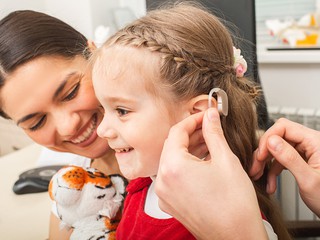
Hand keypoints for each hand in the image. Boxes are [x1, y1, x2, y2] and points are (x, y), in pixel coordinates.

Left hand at [155, 108, 267, 239]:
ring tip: (208, 143)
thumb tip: (210, 116)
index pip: (177, 131)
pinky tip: (202, 162)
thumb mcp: (226, 160)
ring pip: (172, 161)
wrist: (237, 238)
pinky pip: (173, 176)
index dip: (193, 120)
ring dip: (188, 149)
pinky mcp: (170, 203)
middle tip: (209, 128)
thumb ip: (214, 133)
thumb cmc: (234, 205)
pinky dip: (185, 165)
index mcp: (173, 167)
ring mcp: (165, 194)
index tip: (205, 116)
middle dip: (191, 134)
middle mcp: (163, 181)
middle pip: (172, 146)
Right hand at [251, 118, 319, 216]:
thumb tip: (271, 141)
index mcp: (315, 141)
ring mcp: (305, 151)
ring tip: (258, 176)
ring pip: (277, 149)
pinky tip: (270, 184)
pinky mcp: (301, 160)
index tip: (260, 155)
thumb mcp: (308, 180)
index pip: (284, 127)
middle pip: (278, 137)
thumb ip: (290, 158)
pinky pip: (281, 160)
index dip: (268, 139)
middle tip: (255, 168)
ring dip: (265, 163)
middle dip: (264, 153)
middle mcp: (310, 143)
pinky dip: (273, 171)